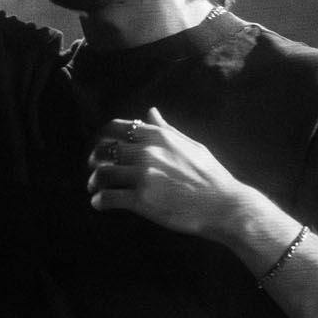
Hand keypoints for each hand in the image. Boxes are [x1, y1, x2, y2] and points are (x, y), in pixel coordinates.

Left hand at [86, 107, 255, 241]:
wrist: (224, 206)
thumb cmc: (210, 176)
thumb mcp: (190, 145)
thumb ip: (166, 129)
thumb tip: (150, 112)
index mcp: (158, 136)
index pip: (116, 128)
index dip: (102, 138)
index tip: (100, 148)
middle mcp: (148, 152)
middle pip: (103, 150)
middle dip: (94, 160)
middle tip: (94, 170)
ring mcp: (144, 176)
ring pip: (102, 174)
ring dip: (93, 182)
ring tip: (94, 189)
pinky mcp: (142, 200)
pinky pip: (108, 198)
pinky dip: (99, 201)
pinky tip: (100, 204)